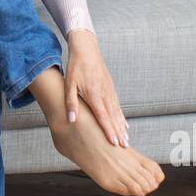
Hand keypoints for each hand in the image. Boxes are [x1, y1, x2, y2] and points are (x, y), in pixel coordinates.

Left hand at [63, 30, 129, 146]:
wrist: (87, 49)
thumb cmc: (76, 66)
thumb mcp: (69, 84)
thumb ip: (70, 102)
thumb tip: (71, 119)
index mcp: (94, 95)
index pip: (103, 117)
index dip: (109, 130)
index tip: (114, 142)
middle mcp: (105, 94)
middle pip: (113, 117)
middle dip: (119, 132)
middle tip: (125, 146)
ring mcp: (110, 91)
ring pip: (117, 112)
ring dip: (122, 126)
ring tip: (126, 139)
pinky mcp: (111, 88)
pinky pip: (117, 105)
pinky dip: (121, 116)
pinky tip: (124, 123)